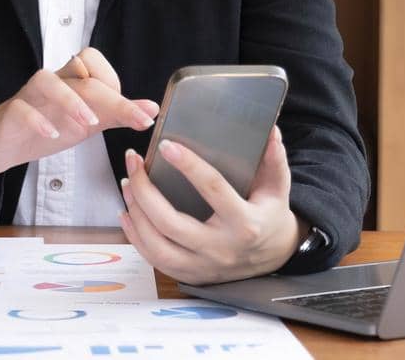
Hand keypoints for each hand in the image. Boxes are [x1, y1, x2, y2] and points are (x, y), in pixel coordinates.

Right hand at [0, 47, 158, 176]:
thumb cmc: (45, 128)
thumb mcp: (86, 123)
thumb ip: (116, 114)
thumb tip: (152, 108)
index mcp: (70, 81)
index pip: (94, 63)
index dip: (117, 83)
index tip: (140, 113)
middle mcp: (51, 82)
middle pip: (81, 75)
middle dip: (113, 97)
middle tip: (138, 119)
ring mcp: (29, 96)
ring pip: (47, 80)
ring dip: (71, 100)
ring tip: (91, 124)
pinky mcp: (9, 114)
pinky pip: (21, 109)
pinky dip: (37, 120)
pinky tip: (52, 135)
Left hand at [118, 125, 302, 284]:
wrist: (274, 257)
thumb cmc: (271, 215)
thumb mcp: (277, 187)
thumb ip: (274, 159)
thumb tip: (271, 130)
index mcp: (245, 223)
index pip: (213, 189)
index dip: (189, 166)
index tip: (166, 145)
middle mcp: (221, 248)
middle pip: (171, 223)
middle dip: (145, 191)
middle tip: (133, 162)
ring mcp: (204, 266)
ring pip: (157, 246)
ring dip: (136, 214)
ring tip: (127, 184)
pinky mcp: (191, 275)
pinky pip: (155, 260)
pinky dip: (136, 237)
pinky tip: (127, 213)